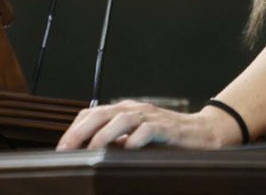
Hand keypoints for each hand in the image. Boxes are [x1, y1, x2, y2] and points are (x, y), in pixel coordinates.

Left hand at [56, 99, 242, 150]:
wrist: (204, 134)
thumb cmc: (167, 139)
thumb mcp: (136, 139)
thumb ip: (116, 142)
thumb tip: (87, 155)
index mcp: (125, 111)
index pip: (92, 113)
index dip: (74, 129)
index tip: (61, 149)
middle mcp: (136, 109)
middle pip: (102, 113)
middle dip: (81, 131)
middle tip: (66, 149)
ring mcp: (152, 117)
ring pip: (122, 118)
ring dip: (104, 134)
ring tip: (92, 150)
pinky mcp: (168, 129)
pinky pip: (149, 130)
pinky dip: (137, 138)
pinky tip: (128, 149)